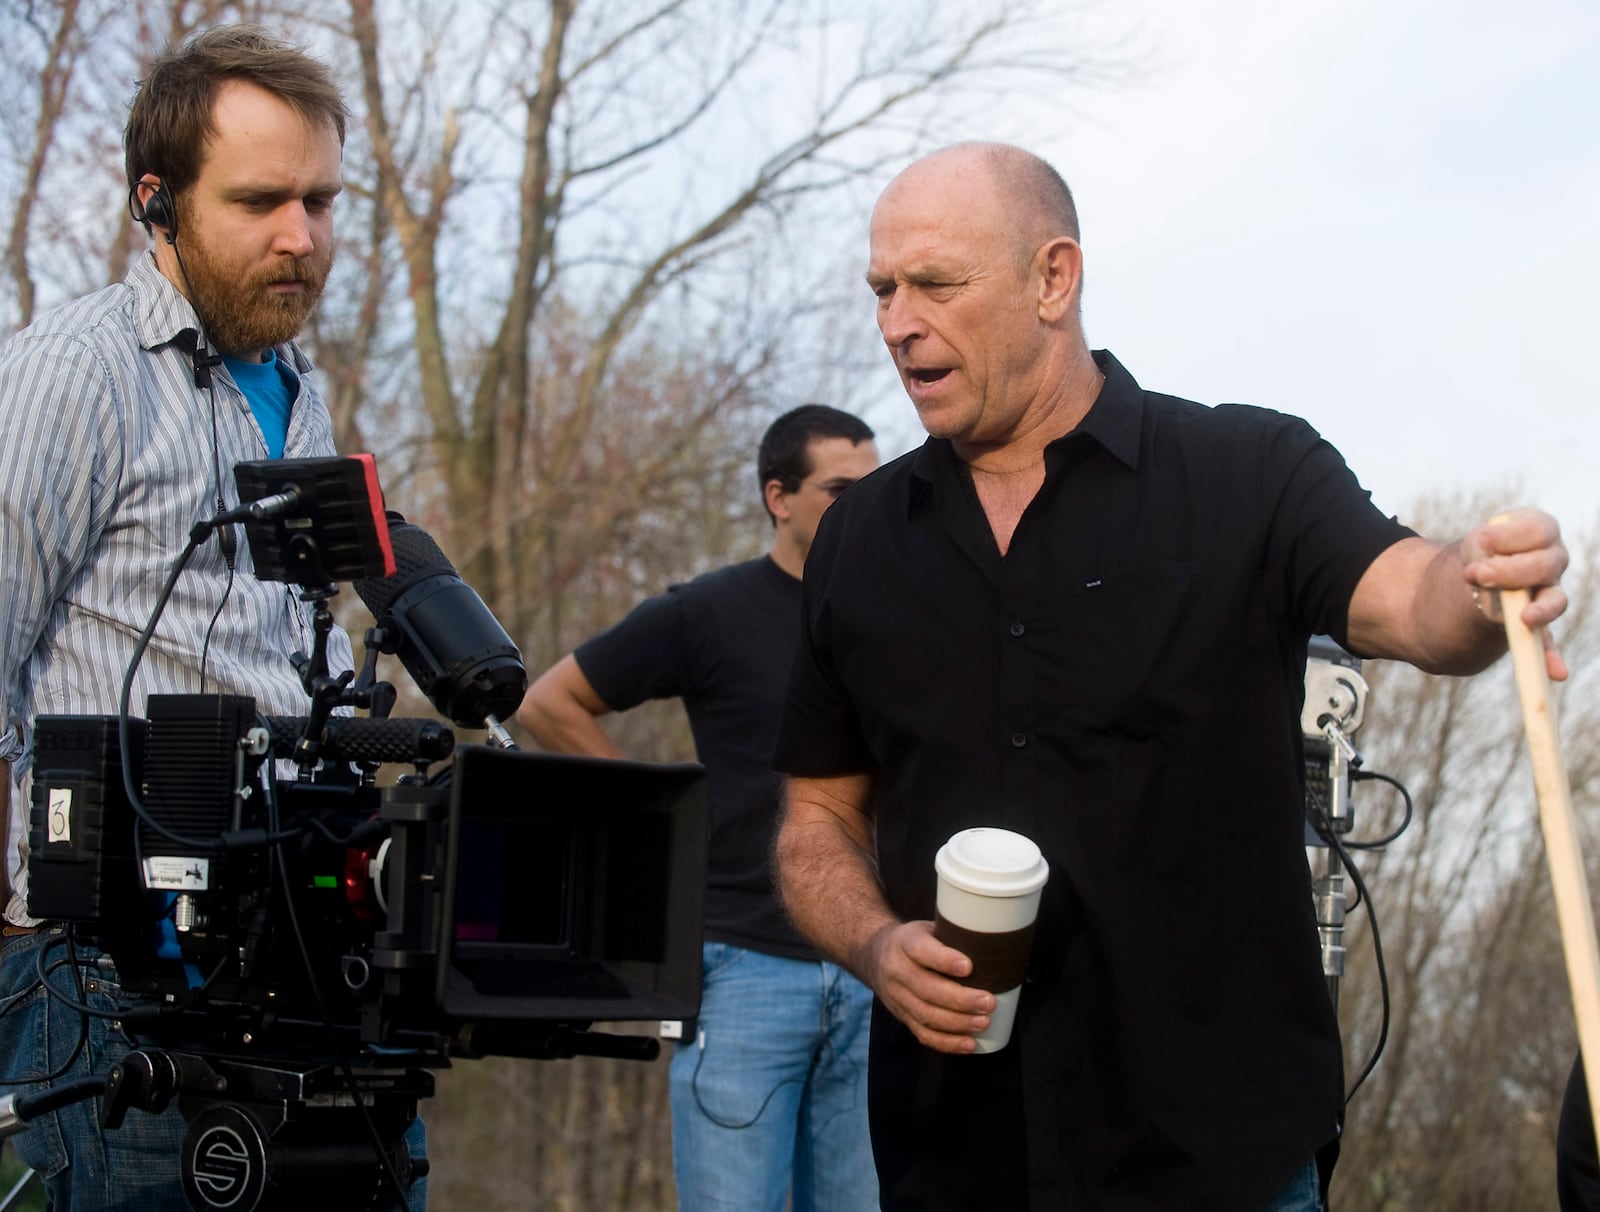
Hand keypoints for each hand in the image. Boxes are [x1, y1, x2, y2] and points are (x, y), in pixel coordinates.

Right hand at [860, 919, 994, 1053]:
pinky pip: (923, 1034)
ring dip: (957, 1023)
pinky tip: (969, 1044)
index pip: (921, 951)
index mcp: (905, 942)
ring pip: (926, 1015)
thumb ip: (952, 938)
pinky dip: (947, 1043)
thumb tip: (996, 949)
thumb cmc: (916, 941)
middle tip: (988, 1002)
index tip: (969, 967)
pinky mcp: (902, 1017)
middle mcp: (897, 970)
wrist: (875, 955)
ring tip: (983, 1023)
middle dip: (960, 999)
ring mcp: (897, 997)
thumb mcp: (927, 928)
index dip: (944, 960)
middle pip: (926, 989)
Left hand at [1465, 508, 1569, 679]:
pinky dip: (1550, 657)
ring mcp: (1550, 592)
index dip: (1513, 536)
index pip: (1540, 529)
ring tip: (1523, 618)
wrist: (1477, 578)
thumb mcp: (1476, 544)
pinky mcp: (1538, 622)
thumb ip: (1483, 553)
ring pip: (1554, 601)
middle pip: (1547, 564)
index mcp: (1542, 532)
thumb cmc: (1483, 551)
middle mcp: (1553, 561)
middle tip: (1476, 575)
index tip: (1483, 540)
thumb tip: (1480, 571)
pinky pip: (1548, 641)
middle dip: (1511, 571)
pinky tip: (1556, 673)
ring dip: (1539, 610)